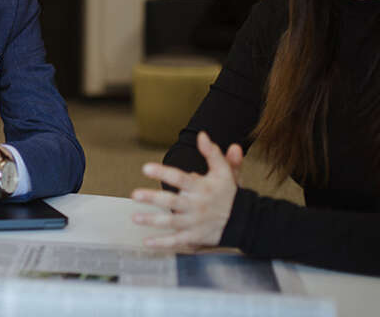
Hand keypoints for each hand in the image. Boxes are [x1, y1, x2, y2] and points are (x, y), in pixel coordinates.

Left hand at [129, 131, 240, 247]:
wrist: (245, 221)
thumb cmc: (230, 193)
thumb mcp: (224, 172)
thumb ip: (213, 154)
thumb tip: (202, 135)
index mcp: (201, 188)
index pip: (180, 178)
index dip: (163, 173)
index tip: (145, 168)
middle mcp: (196, 205)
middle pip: (172, 202)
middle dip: (152, 198)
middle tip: (134, 194)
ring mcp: (194, 223)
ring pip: (171, 222)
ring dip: (152, 221)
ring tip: (134, 217)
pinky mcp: (195, 237)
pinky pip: (177, 241)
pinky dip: (162, 243)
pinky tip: (147, 242)